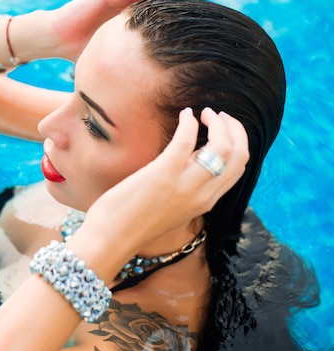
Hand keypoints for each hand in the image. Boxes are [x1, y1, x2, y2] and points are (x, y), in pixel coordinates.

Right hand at [47, 0, 180, 59]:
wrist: (57, 40)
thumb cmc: (81, 54)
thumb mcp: (113, 64)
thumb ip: (129, 72)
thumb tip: (150, 97)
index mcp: (131, 21)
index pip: (162, 13)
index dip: (176, 18)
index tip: (189, 31)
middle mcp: (128, 6)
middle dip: (176, 4)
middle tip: (189, 17)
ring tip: (174, 7)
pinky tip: (153, 4)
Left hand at [78, 108, 248, 262]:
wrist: (112, 238)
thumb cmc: (134, 220)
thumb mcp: (172, 204)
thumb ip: (188, 183)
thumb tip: (196, 154)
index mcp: (206, 202)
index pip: (238, 168)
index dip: (237, 142)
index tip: (223, 128)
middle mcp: (202, 195)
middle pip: (239, 155)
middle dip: (234, 129)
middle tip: (217, 115)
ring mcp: (185, 186)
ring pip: (223, 147)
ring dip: (218, 123)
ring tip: (204, 113)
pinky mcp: (163, 175)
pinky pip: (186, 141)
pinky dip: (189, 123)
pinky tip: (185, 114)